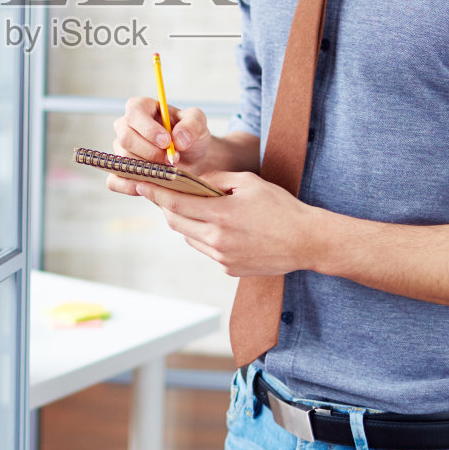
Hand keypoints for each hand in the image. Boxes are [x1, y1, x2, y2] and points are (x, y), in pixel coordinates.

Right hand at [107, 96, 212, 195]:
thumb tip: (178, 138)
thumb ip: (192, 125)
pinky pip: (114, 180)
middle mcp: (125, 126)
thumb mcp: (198, 123)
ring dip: (147, 168)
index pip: (134, 112)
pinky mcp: (120, 171)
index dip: (148, 129)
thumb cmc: (189, 135)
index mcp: (141, 108)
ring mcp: (120, 149)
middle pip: (125, 138)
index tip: (167, 142)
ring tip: (167, 170)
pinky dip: (129, 185)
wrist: (191, 158)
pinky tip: (149, 185)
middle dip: (150, 152)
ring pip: (123, 159)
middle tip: (171, 159)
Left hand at [140, 170, 317, 276]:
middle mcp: (217, 240)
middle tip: (164, 193)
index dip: (155, 193)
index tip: (140, 183)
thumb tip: (194, 180)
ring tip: (198, 208)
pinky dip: (204, 236)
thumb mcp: (249, 182)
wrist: (307, 241)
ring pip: (190, 238)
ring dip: (187, 223)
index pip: (176, 203)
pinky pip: (206, 250)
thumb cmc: (281, 208)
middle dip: (167, 207)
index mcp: (221, 215)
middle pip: (177, 223)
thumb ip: (217, 180)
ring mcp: (222, 258)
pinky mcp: (229, 269)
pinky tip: (221, 227)